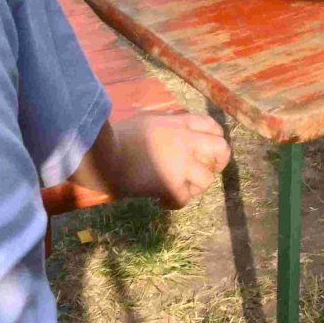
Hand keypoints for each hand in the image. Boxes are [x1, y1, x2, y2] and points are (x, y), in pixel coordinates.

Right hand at [106, 110, 231, 209]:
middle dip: (218, 163)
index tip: (207, 151)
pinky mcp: (170, 184)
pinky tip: (162, 202)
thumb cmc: (117, 135)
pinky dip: (174, 203)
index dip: (214, 139)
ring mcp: (180, 163)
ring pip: (207, 179)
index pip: (212, 126)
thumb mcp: (147, 119)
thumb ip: (166, 124)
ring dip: (195, 188)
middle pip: (222, 149)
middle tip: (205, 172)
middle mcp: (186, 140)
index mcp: (179, 123)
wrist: (101, 153)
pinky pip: (183, 199)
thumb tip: (172, 129)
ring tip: (180, 190)